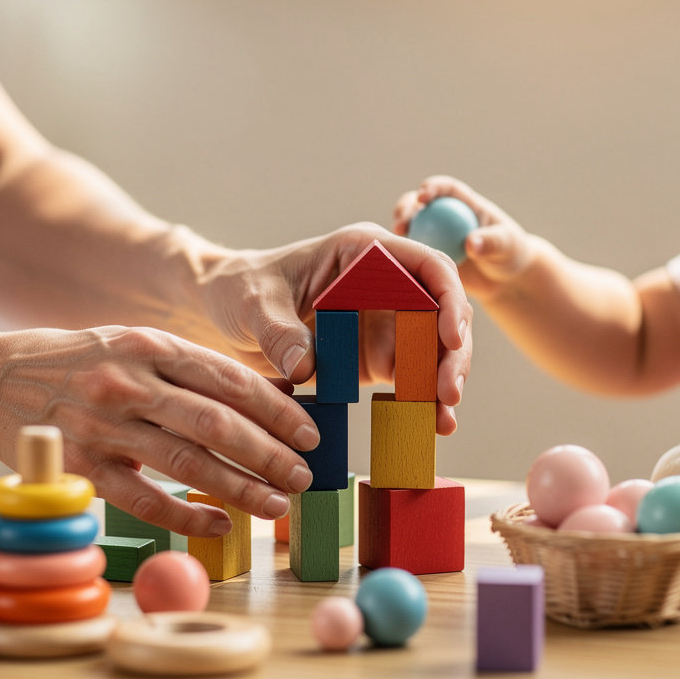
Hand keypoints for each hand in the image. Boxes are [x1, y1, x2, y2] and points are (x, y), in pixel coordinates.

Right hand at [0, 326, 319, 535]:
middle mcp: (130, 383)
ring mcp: (102, 427)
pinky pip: (143, 500)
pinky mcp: (80, 467)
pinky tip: (218, 524)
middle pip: (216, 423)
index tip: (310, 433)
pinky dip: (186, 515)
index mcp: (150, 345)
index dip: (277, 409)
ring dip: (240, 488)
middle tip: (305, 474)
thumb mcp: (132, 343)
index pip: (229, 379)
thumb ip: (188, 368)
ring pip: (187, 463)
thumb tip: (262, 400)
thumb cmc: (76, 361)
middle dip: (269, 453)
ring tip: (277, 503)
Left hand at [199, 223, 472, 435]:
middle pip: (441, 313)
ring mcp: (385, 321)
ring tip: (442, 421)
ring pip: (433, 351)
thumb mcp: (255, 303)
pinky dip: (421, 402)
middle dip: (452, 354)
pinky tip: (431, 426)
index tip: (451, 338)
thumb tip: (306, 367)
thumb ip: (280, 330)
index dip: (449, 299)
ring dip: (442, 384)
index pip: (428, 266)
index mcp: (366, 252)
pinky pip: (409, 379)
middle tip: (448, 393)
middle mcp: (387, 283)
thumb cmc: (242, 288)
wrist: (227, 312)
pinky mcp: (376, 357)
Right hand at [393, 175, 534, 298]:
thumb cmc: (510, 255)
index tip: (423, 196)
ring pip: (411, 228)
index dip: (432, 188)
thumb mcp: (506, 246)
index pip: (445, 189)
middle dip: (406, 209)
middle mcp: (444, 216)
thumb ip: (490, 242)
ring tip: (396, 246)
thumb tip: (470, 243)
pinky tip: (398, 263)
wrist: (504, 280)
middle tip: (401, 225)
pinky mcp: (427, 256)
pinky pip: (412, 253)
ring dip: (400, 233)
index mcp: (463, 204)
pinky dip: (403, 255)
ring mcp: (434, 235)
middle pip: (418, 205)